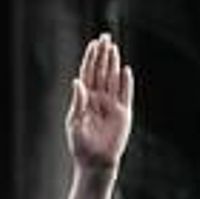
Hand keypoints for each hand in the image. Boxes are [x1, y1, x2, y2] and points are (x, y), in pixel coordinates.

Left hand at [65, 33, 133, 172]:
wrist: (95, 161)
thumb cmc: (80, 145)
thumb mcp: (74, 122)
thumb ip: (78, 102)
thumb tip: (77, 82)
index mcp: (84, 100)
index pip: (88, 74)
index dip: (91, 59)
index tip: (93, 44)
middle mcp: (98, 99)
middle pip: (101, 72)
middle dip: (103, 55)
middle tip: (105, 37)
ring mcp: (111, 105)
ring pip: (112, 79)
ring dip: (113, 63)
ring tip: (113, 48)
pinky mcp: (123, 113)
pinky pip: (125, 94)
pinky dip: (125, 82)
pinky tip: (125, 70)